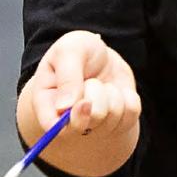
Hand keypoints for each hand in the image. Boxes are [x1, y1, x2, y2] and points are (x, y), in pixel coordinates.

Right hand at [18, 30, 140, 175]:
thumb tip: (65, 106)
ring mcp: (94, 124)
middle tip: (92, 82)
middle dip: (94, 99)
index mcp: (47, 103)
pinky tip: (116, 90)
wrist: (103, 55)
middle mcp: (68, 120)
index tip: (84, 102)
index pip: (52, 127)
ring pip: (110, 119)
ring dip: (111, 94)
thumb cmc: (80, 51)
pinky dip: (128, 97)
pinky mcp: (117, 123)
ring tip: (101, 83)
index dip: (70, 119)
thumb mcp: (69, 50)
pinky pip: (130, 114)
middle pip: (84, 126)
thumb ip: (67, 76)